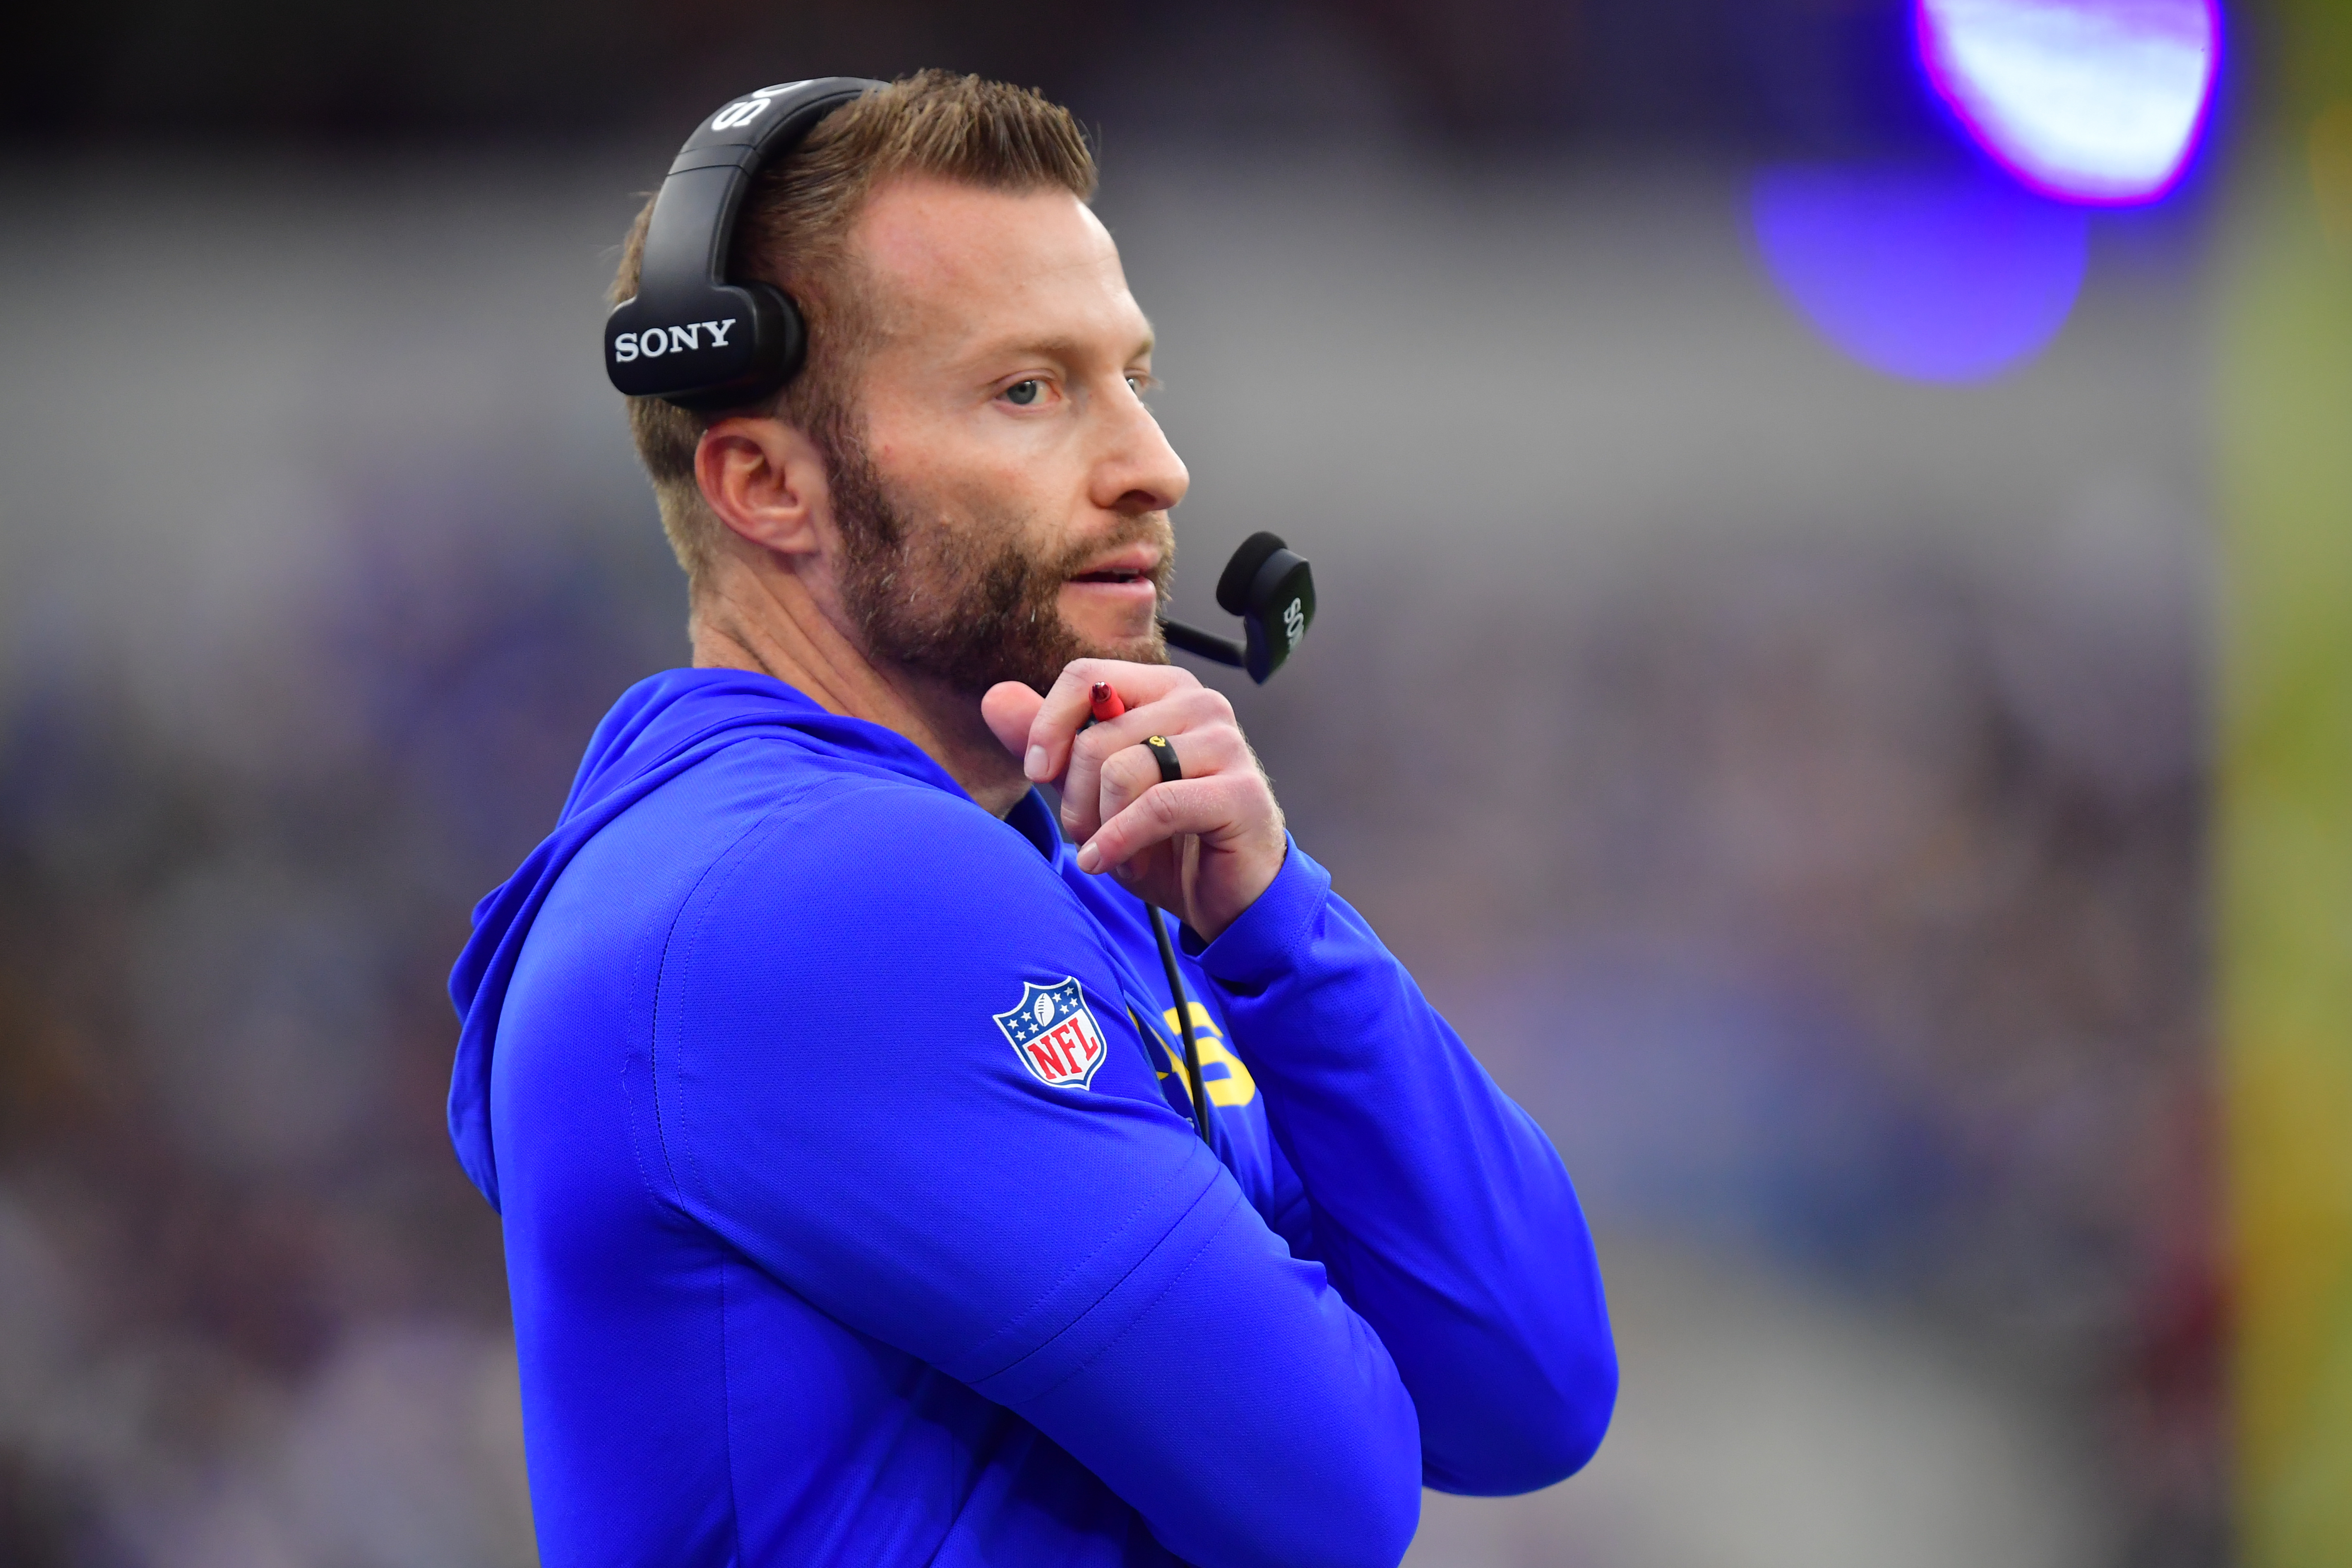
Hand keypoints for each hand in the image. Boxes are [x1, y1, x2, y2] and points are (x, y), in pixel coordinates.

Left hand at [981, 660, 1285, 941]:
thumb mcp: (1094, 791)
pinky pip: (1156, 807)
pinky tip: (1111, 864)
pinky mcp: (1239, 791)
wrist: (1227, 894)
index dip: (1048, 726)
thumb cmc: (1165, 839)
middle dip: (1075, 798)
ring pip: (1121, 770)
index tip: (1036, 772)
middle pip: (1096, 736)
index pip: (1086, 677)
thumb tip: (995, 697)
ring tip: (1112, 852)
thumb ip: (1050, 743)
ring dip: (1101, 825)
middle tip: (1088, 834)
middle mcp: (1199, 703)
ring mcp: (1224, 743)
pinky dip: (1120, 842)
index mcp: (1164, 689)